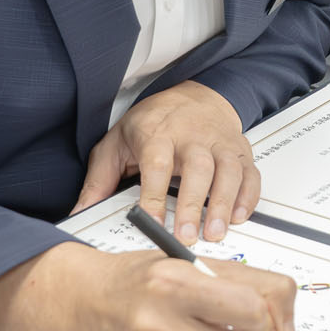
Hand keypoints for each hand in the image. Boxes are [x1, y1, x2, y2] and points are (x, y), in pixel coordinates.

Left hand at [74, 80, 256, 244]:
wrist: (194, 94)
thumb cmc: (153, 122)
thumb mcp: (117, 142)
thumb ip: (99, 180)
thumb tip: (78, 213)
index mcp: (158, 133)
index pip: (156, 163)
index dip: (154, 194)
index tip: (151, 221)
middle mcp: (192, 136)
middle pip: (198, 168)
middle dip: (193, 204)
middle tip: (187, 236)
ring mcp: (220, 143)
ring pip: (229, 170)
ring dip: (224, 203)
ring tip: (215, 232)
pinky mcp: (240, 150)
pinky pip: (251, 173)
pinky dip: (248, 196)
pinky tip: (238, 216)